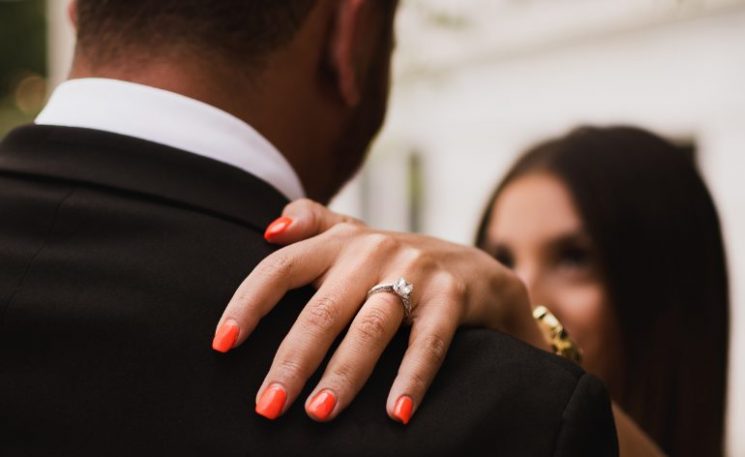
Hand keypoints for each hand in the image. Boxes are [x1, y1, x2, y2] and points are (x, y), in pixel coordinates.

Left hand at [213, 199, 547, 423]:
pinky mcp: (451, 296)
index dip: (249, 303)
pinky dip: (412, 378)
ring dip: (344, 373)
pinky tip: (396, 414)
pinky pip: (428, 342)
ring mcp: (416, 271)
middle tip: (268, 405)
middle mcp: (373, 250)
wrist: (474, 269)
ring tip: (319, 413)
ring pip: (371, 327)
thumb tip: (268, 229)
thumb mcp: (354, 235)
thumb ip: (312, 223)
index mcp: (339, 241)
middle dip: (293, 359)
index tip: (221, 344)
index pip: (282, 267)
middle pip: (323, 308)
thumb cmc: (395, 263)